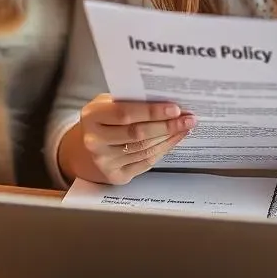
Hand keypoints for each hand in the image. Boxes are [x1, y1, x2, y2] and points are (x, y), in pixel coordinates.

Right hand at [74, 93, 195, 184]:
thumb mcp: (108, 103)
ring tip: (185, 128)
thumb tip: (166, 102)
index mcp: (92, 116)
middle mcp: (94, 141)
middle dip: (167, 126)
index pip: (125, 113)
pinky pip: (146, 162)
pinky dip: (163, 150)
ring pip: (144, 149)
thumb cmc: (104, 119)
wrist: (88, 147)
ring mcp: (104, 161)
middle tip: (189, 119)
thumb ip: (130, 102)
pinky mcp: (115, 175)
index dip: (152, 112)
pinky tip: (174, 140)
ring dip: (169, 138)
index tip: (176, 109)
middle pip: (138, 134)